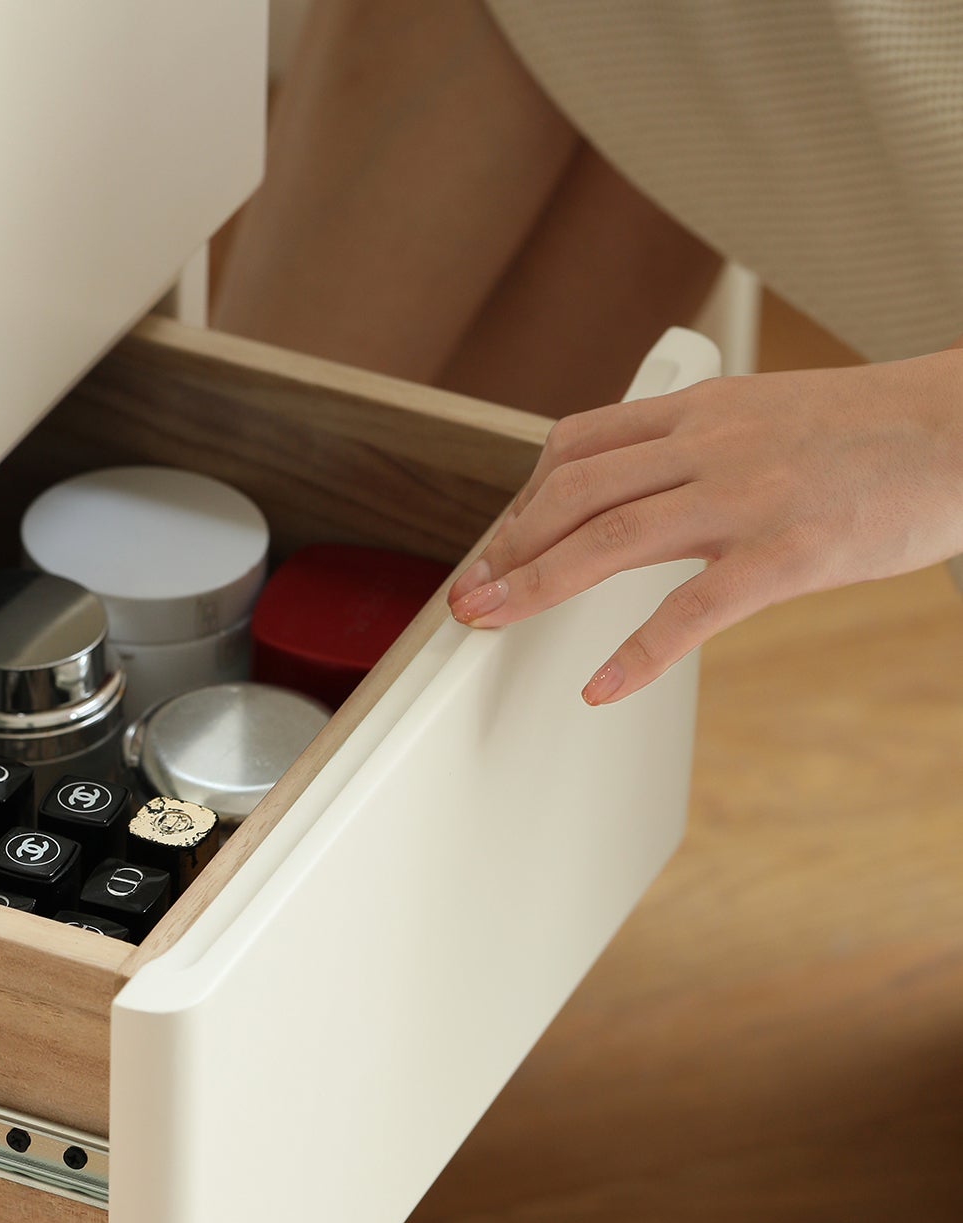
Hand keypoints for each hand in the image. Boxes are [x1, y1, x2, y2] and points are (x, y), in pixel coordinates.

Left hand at [447, 347, 962, 703]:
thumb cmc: (876, 432)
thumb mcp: (767, 416)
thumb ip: (698, 447)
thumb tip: (638, 488)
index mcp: (701, 411)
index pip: (579, 443)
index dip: (524, 495)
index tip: (501, 540)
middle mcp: (709, 446)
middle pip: (573, 491)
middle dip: (508, 545)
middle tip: (470, 594)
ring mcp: (746, 497)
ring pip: (611, 539)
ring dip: (536, 584)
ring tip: (490, 621)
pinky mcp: (788, 553)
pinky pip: (694, 609)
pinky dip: (639, 654)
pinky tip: (602, 686)